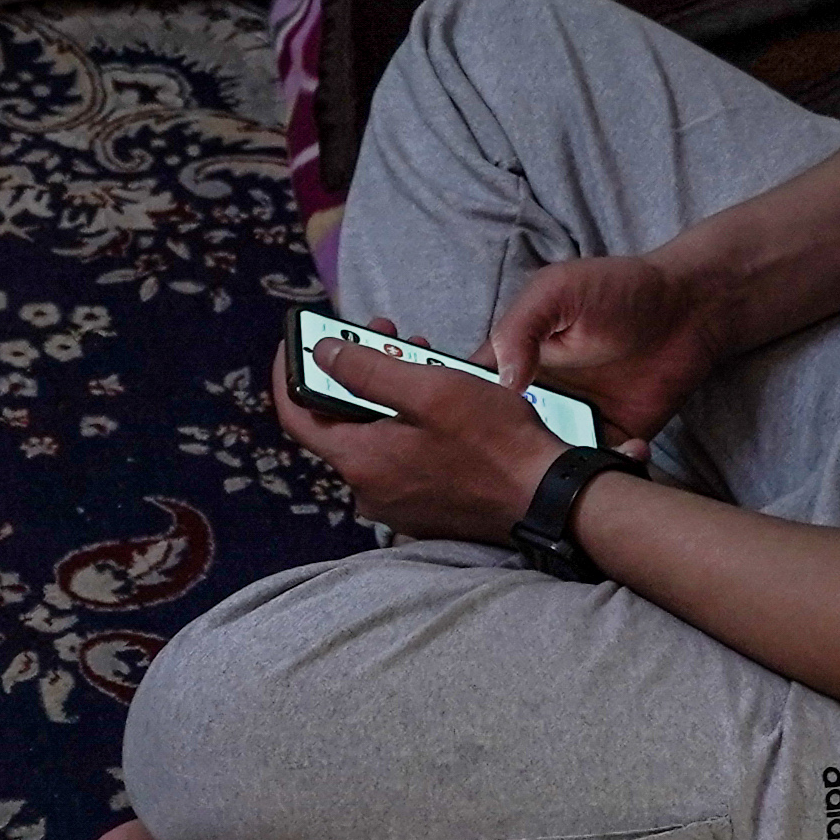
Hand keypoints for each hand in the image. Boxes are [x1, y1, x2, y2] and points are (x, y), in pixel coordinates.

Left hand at [276, 331, 562, 544]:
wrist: (549, 498)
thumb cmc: (497, 442)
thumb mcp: (430, 390)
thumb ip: (367, 370)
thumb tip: (322, 353)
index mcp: (360, 462)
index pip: (297, 415)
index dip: (290, 372)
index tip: (297, 339)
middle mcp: (369, 490)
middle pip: (340, 421)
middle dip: (355, 370)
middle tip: (382, 333)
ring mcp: (396, 502)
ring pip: (374, 435)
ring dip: (388, 392)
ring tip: (420, 356)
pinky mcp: (423, 506)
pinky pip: (399, 456)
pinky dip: (407, 422)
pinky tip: (437, 397)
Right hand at [483, 248, 725, 445]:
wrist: (688, 308)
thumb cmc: (618, 289)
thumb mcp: (556, 290)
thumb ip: (519, 328)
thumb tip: (503, 384)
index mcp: (513, 360)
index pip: (470, 394)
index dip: (460, 414)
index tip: (464, 430)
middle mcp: (537, 396)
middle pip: (501, 438)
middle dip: (504, 455)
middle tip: (526, 454)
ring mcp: (573, 421)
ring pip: (545, 461)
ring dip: (552, 468)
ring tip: (571, 460)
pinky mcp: (611, 440)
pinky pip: (597, 468)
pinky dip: (605, 470)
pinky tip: (627, 448)